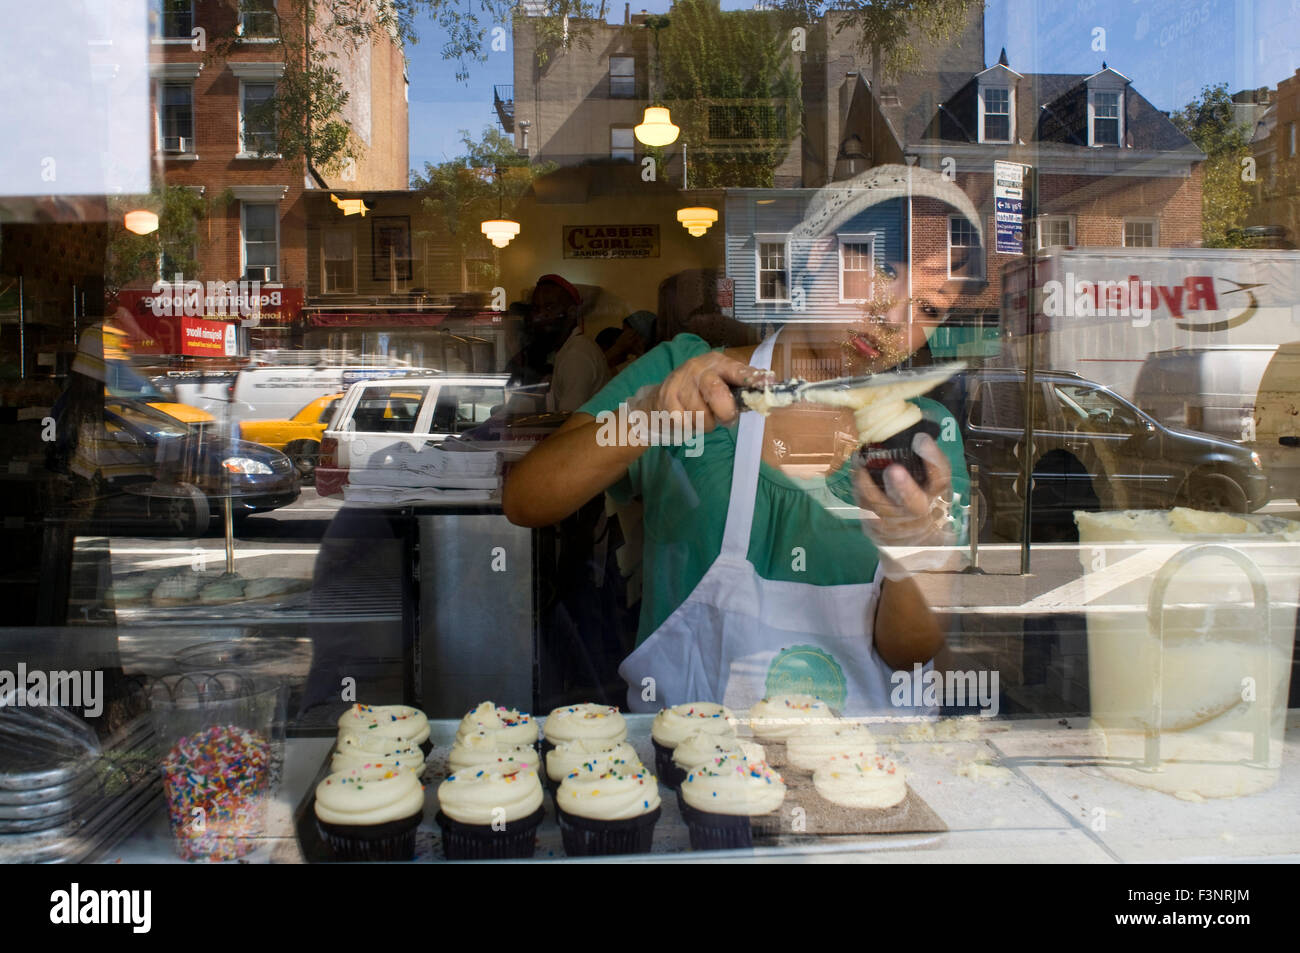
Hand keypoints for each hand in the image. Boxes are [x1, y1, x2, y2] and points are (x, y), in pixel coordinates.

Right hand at [628, 352, 773, 435]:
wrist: (660, 397)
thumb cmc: (699, 392)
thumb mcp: (720, 384)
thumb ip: (740, 390)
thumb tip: (765, 393)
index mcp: (718, 363)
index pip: (737, 371)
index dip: (752, 379)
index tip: (767, 384)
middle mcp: (698, 368)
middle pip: (717, 393)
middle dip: (725, 413)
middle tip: (726, 418)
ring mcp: (680, 382)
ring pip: (702, 415)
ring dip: (706, 424)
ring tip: (701, 416)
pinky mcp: (666, 399)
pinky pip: (685, 424)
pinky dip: (689, 428)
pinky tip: (686, 418)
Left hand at [853, 432, 960, 555]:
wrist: (913, 541)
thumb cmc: (920, 497)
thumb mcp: (929, 481)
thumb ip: (922, 459)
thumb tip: (910, 424)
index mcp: (935, 492)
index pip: (940, 476)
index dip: (931, 458)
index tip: (921, 439)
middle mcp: (918, 508)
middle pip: (913, 501)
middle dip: (903, 486)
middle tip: (893, 469)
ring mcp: (895, 521)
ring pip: (880, 504)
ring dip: (866, 481)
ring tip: (860, 458)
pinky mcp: (875, 526)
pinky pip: (864, 506)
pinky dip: (857, 486)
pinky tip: (855, 467)